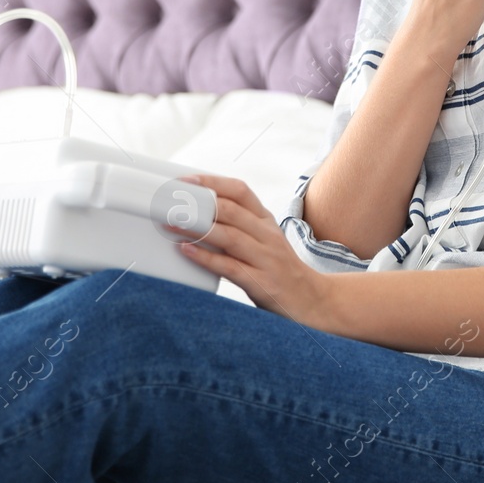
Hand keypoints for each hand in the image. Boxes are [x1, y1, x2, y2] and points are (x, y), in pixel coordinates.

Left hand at [166, 173, 331, 325]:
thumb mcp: (264, 240)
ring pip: (229, 236)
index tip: (187, 181)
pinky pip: (230, 267)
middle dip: (198, 204)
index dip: (212, 183)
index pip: (240, 191)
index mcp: (266, 221)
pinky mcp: (262, 283)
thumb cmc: (280, 270)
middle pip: (231, 210)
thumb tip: (197, 214)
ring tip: (172, 223)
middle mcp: (268, 235)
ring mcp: (266, 259)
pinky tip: (187, 250)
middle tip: (171, 202)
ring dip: (197, 228)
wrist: (312, 301)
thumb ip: (238, 227)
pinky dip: (206, 257)